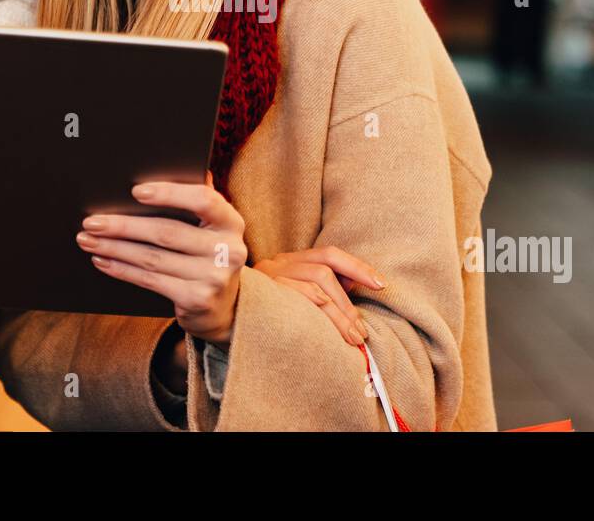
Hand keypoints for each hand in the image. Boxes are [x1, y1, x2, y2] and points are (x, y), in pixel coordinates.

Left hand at [77, 176, 245, 345]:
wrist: (224, 306)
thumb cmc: (207, 255)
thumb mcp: (212, 228)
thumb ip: (200, 200)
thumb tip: (183, 166)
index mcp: (231, 222)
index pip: (203, 200)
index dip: (169, 193)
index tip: (136, 191)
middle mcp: (228, 249)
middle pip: (167, 232)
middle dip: (124, 225)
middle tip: (93, 221)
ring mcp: (214, 277)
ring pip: (152, 258)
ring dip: (115, 248)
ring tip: (89, 240)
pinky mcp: (197, 300)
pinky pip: (150, 281)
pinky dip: (122, 270)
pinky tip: (103, 261)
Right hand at [254, 246, 385, 345]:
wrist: (214, 321)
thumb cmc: (258, 311)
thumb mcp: (291, 296)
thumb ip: (321, 287)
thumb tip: (356, 285)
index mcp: (288, 261)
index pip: (328, 255)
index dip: (357, 266)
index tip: (380, 284)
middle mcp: (276, 264)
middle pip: (322, 272)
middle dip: (347, 304)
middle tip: (361, 333)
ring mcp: (265, 279)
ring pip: (312, 288)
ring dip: (337, 314)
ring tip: (351, 338)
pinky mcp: (256, 296)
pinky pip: (292, 301)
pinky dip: (314, 317)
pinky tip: (325, 336)